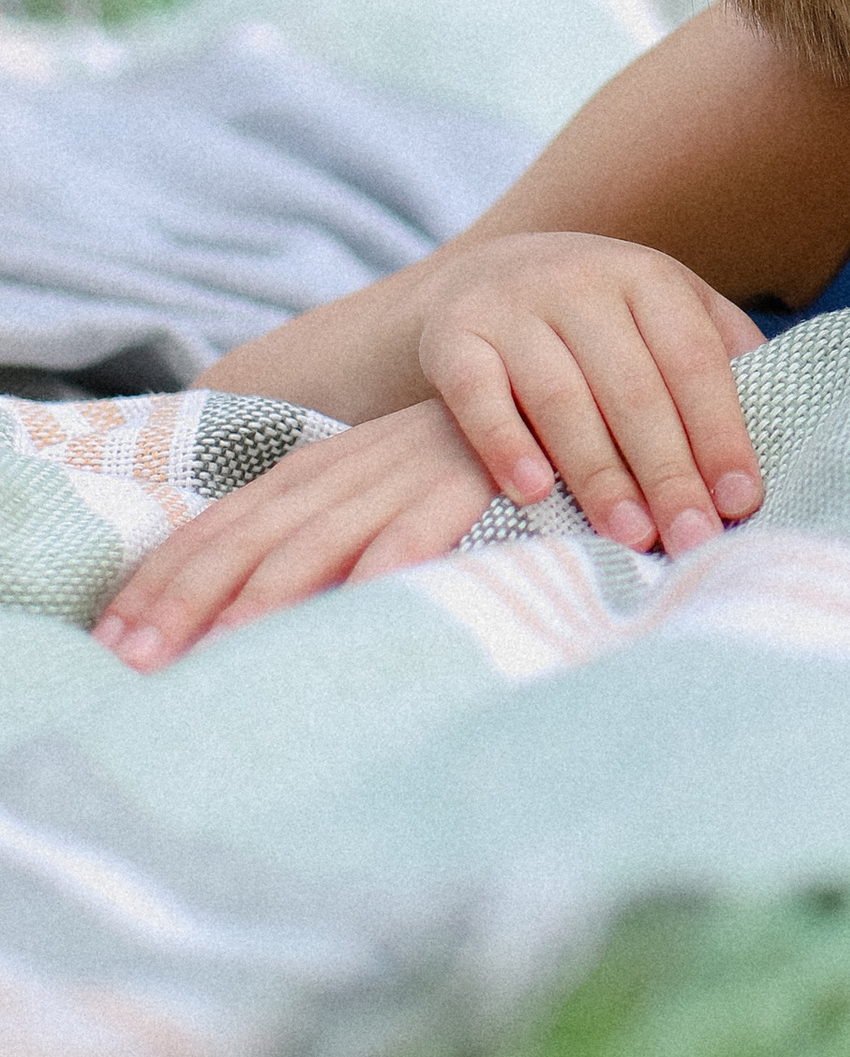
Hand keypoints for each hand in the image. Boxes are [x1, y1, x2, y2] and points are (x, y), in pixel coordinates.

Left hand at [93, 402, 505, 668]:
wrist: (535, 395)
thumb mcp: (355, 488)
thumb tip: (214, 617)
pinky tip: (352, 606)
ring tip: (220, 651)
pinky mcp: (463, 487)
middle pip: (246, 538)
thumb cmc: (437, 467)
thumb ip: (295, 533)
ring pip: (315, 540)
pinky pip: (416, 532)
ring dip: (264, 597)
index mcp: (304, 474)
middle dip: (185, 599)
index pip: (213, 529)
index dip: (158, 582)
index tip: (107, 642)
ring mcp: (398, 478)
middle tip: (134, 661)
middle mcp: (338, 473)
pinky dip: (382, 566)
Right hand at [413, 231, 767, 554]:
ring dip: (598, 474)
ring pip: (561, 398)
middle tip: (691, 539)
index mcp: (647, 277)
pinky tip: (534, 494)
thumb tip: (787, 422)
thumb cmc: (604, 316)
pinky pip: (478, 396)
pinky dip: (505, 445)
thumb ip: (720, 351)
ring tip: (630, 535)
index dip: (719, 431)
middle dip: (668, 471)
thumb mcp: (665, 310)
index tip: (741, 499)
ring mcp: (513, 305)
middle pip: (633, 387)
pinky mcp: (453, 334)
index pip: (694, 359)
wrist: (490, 275)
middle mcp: (581, 280)